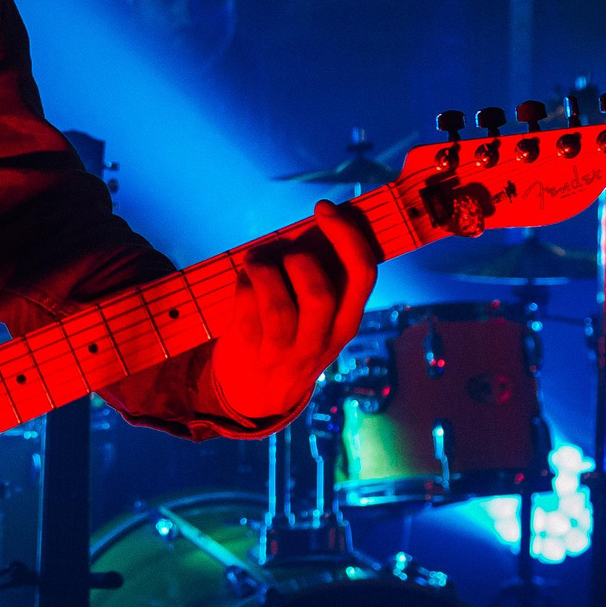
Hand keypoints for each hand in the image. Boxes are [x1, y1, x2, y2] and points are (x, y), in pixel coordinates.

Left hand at [210, 200, 380, 422]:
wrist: (256, 398)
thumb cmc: (293, 340)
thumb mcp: (322, 322)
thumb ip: (325, 279)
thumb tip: (321, 220)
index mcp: (346, 323)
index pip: (362, 275)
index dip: (346, 235)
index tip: (324, 208)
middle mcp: (320, 341)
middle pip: (319, 293)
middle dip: (299, 260)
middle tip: (287, 254)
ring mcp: (284, 351)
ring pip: (277, 306)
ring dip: (264, 271)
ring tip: (257, 262)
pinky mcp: (249, 351)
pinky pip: (245, 307)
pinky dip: (243, 282)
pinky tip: (243, 280)